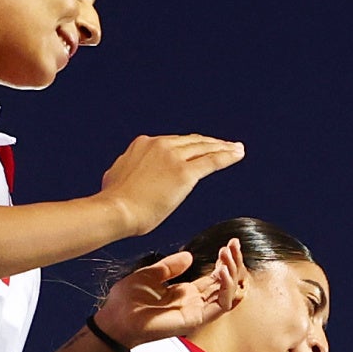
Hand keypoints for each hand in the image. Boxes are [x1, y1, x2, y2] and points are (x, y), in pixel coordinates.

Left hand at [93, 243, 244, 348]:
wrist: (116, 318)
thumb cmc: (127, 301)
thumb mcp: (150, 274)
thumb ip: (170, 266)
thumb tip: (189, 256)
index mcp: (185, 292)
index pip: (214, 277)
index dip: (224, 261)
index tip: (229, 243)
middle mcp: (194, 302)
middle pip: (224, 283)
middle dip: (233, 263)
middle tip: (234, 244)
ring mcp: (196, 311)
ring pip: (227, 294)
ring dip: (232, 273)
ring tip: (227, 255)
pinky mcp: (195, 319)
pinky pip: (220, 306)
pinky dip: (226, 289)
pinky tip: (223, 271)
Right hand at [97, 133, 243, 235]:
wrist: (115, 210)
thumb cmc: (114, 201)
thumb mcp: (117, 175)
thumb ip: (129, 169)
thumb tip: (129, 174)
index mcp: (144, 144)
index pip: (173, 142)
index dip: (189, 145)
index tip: (199, 148)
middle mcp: (160, 145)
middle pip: (192, 141)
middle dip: (210, 143)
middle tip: (225, 144)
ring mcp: (173, 157)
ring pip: (204, 148)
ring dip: (223, 147)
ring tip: (236, 149)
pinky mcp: (184, 173)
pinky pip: (211, 161)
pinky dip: (227, 156)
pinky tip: (237, 154)